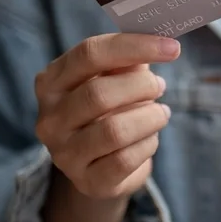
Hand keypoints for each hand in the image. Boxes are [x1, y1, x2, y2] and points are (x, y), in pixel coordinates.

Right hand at [34, 33, 180, 200]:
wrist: (99, 165)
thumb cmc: (108, 110)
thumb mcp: (113, 80)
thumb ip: (128, 60)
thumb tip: (160, 40)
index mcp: (50, 82)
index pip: (89, 54)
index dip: (133, 47)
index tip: (171, 48)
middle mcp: (49, 118)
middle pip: (99, 93)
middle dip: (141, 87)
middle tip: (160, 86)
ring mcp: (63, 154)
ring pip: (114, 130)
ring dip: (149, 117)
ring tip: (161, 113)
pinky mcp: (87, 181)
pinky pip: (125, 160)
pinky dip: (148, 145)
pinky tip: (150, 138)